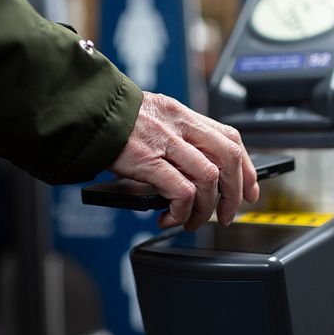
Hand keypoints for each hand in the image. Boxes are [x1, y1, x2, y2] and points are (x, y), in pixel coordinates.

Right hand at [110, 92, 258, 229]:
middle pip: (228, 158)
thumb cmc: (112, 120)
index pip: (231, 138)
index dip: (246, 168)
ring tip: (193, 221)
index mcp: (183, 114)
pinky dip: (182, 210)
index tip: (249, 190)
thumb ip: (176, 140)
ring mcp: (165, 141)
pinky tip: (171, 217)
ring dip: (206, 207)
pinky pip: (181, 190)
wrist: (84, 113)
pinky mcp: (148, 160)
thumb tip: (193, 176)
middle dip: (234, 193)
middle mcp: (179, 124)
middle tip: (227, 213)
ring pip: (208, 178)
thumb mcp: (152, 119)